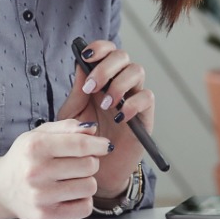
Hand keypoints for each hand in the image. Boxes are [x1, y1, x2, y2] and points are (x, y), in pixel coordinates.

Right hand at [0, 119, 109, 218]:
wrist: (2, 188)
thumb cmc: (25, 158)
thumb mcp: (40, 134)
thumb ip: (68, 127)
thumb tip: (93, 130)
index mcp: (35, 147)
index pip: (81, 145)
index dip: (99, 145)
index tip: (105, 146)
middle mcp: (36, 172)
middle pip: (90, 165)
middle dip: (90, 162)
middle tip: (77, 163)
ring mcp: (40, 197)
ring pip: (90, 187)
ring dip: (86, 181)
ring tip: (70, 179)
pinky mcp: (46, 217)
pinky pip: (85, 208)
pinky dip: (82, 200)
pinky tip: (68, 194)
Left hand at [59, 39, 154, 201]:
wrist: (93, 171)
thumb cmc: (80, 142)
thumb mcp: (72, 116)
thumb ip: (77, 92)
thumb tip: (80, 64)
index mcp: (101, 79)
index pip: (106, 51)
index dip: (99, 48)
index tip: (85, 57)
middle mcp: (119, 83)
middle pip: (122, 56)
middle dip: (106, 67)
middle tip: (92, 87)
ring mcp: (133, 97)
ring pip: (137, 71)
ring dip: (119, 84)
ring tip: (106, 105)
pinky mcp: (145, 115)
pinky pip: (147, 97)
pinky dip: (133, 103)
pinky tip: (120, 116)